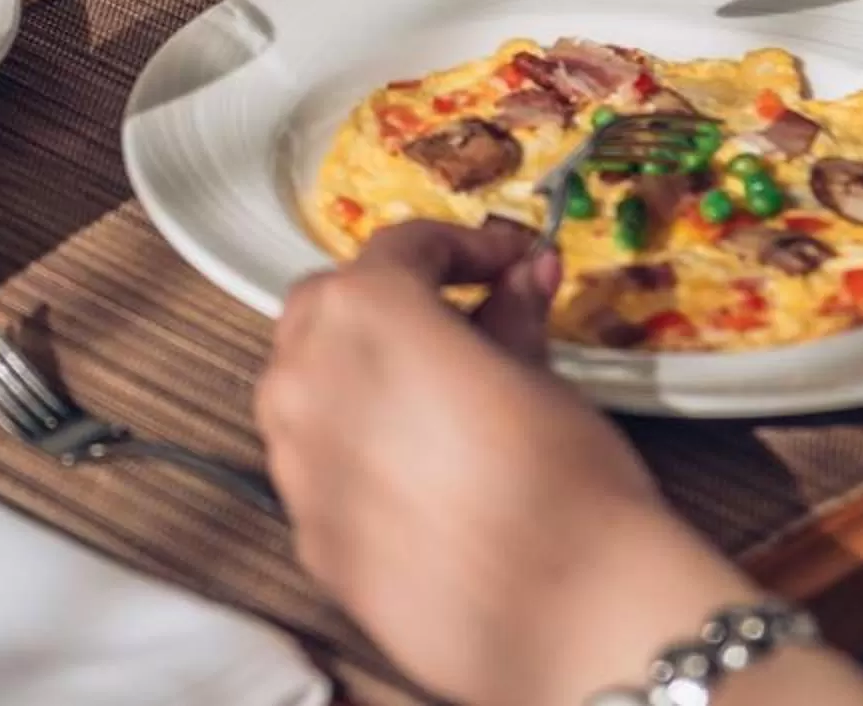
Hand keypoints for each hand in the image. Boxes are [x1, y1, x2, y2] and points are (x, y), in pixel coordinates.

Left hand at [257, 223, 752, 705]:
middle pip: (330, 309)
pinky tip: (423, 475)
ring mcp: (296, 463)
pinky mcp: (308, 535)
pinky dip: (359, 452)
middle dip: (390, 301)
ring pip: (311, 390)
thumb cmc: (562, 482)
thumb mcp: (541, 375)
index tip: (506, 261)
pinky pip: (322, 467)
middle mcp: (306, 379)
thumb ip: (511, 316)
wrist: (566, 615)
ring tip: (441, 398)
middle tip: (464, 317)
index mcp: (362, 315)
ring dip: (363, 376)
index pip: (402, 248)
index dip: (465, 246)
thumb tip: (521, 278)